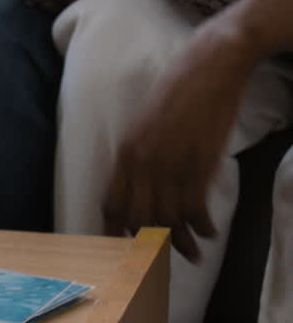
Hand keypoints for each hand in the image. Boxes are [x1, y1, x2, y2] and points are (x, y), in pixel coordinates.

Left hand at [100, 28, 250, 261]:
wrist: (212, 64)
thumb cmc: (178, 87)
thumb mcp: (144, 121)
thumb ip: (138, 153)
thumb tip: (140, 182)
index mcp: (125, 152)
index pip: (111, 203)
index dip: (113, 229)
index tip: (119, 246)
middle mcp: (143, 164)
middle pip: (137, 218)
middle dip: (146, 243)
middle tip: (157, 257)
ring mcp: (171, 166)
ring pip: (168, 219)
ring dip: (180, 242)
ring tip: (191, 255)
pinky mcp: (200, 165)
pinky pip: (195, 208)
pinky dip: (202, 226)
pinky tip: (209, 234)